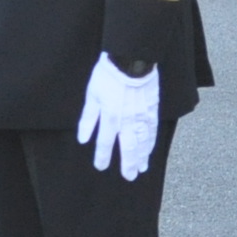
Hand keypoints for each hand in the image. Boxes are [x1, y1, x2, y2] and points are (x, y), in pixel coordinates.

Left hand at [75, 53, 161, 181]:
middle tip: (129, 177)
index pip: (105, 143)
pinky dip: (152, 142)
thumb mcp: (92, 95)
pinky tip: (151, 149)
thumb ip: (88, 119)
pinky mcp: (152, 109)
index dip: (102, 156)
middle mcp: (127, 121)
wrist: (131, 59)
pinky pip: (153, 130)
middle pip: (128, 148)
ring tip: (142, 168)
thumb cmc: (108, 75)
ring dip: (142, 156)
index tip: (100, 166)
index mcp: (110, 118)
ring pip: (143, 142)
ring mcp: (142, 116)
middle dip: (128, 164)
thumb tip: (83, 139)